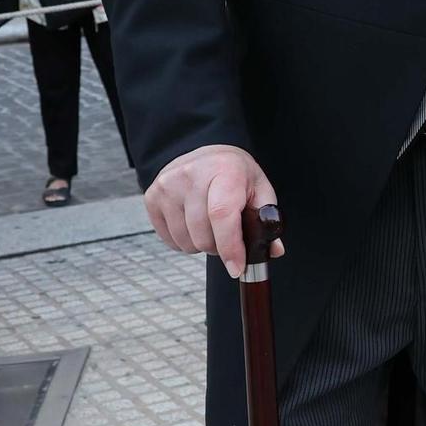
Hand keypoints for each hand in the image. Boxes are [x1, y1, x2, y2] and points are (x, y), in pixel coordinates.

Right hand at [145, 145, 282, 276]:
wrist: (208, 156)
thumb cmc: (237, 176)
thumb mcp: (260, 191)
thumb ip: (268, 221)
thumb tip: (273, 251)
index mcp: (224, 170)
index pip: (222, 214)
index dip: (229, 247)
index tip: (236, 268)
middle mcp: (191, 174)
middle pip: (202, 235)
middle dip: (219, 248)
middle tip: (227, 238)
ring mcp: (167, 185)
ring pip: (185, 241)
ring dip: (201, 245)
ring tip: (210, 227)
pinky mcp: (152, 196)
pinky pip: (169, 239)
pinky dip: (184, 241)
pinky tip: (193, 224)